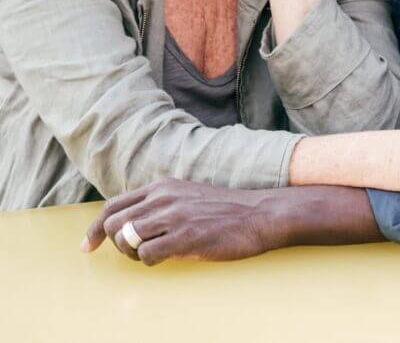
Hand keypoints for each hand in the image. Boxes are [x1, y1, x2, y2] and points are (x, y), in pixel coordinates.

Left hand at [81, 179, 285, 265]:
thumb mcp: (188, 194)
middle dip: (116, 244)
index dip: (95, 228)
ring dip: (134, 254)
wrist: (261, 213)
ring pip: (127, 239)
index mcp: (163, 186)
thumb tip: (133, 222)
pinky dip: (150, 261)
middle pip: (115, 224)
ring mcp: (174, 216)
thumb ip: (161, 202)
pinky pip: (147, 254)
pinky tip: (168, 257)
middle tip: (132, 254)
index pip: (113, 206)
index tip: (88, 246)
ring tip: (155, 254)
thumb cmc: (226, 209)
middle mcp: (164, 197)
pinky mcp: (185, 236)